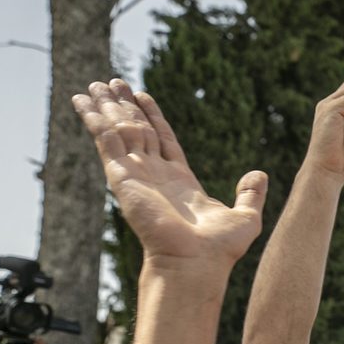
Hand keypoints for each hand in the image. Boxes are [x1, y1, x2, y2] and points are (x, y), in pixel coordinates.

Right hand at [72, 80, 266, 270]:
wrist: (195, 261)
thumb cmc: (219, 248)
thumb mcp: (245, 216)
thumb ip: (251, 194)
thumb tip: (259, 175)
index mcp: (180, 181)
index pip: (162, 139)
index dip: (152, 116)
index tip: (142, 96)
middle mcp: (155, 175)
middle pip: (137, 130)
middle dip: (125, 106)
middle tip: (113, 82)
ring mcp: (136, 174)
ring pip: (118, 131)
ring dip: (106, 107)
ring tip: (95, 84)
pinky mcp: (122, 177)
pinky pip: (105, 140)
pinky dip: (94, 120)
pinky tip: (84, 102)